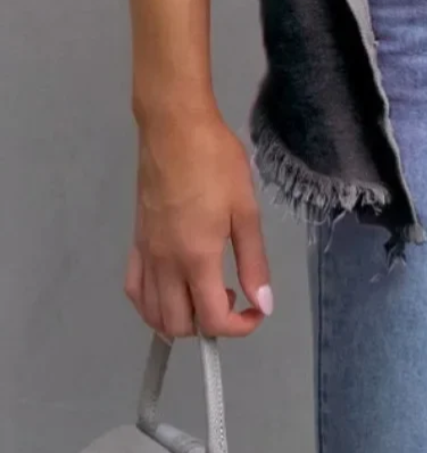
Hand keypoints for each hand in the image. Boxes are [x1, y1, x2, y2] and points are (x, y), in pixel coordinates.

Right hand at [124, 106, 272, 339]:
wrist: (175, 128)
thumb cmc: (216, 161)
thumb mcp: (245, 209)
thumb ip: (253, 261)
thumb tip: (262, 304)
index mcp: (196, 258)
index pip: (212, 318)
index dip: (239, 326)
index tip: (256, 312)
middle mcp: (165, 265)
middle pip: (178, 325)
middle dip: (209, 326)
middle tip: (232, 296)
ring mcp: (145, 255)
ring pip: (152, 314)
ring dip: (180, 319)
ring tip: (206, 292)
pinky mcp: (135, 242)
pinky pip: (134, 289)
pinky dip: (151, 304)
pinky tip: (171, 288)